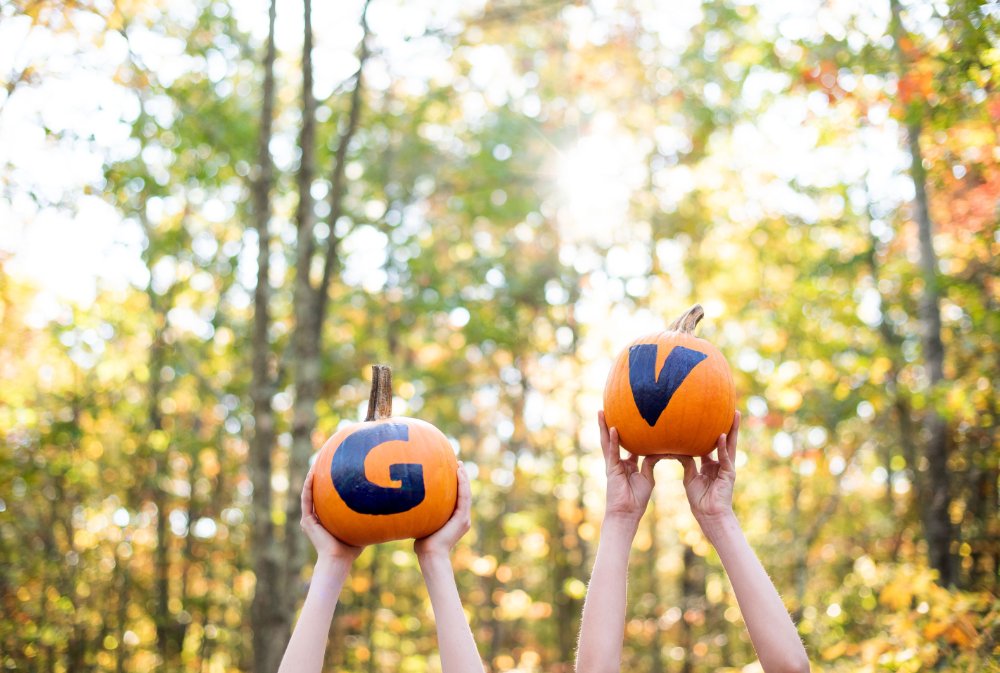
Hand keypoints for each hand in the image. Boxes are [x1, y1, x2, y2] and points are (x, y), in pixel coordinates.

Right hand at [300, 461, 363, 563]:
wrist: (340, 558)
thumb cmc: (353, 546)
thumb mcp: (360, 524)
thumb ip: (366, 513)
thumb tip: (387, 503)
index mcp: (326, 517)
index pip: (326, 496)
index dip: (328, 482)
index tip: (334, 468)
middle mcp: (316, 517)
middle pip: (316, 491)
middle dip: (319, 476)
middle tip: (324, 460)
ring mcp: (310, 519)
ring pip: (309, 493)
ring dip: (311, 478)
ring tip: (315, 463)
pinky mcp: (307, 521)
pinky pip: (306, 500)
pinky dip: (308, 487)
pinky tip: (312, 475)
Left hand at [414, 463, 471, 558]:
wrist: (430, 555)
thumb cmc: (423, 543)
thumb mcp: (424, 523)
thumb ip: (423, 513)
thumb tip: (410, 502)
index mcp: (456, 519)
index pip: (459, 497)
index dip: (458, 484)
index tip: (452, 470)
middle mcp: (463, 518)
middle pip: (465, 493)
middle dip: (462, 477)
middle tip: (457, 463)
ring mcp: (464, 519)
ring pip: (466, 493)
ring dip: (464, 478)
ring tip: (459, 465)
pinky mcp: (462, 518)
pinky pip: (464, 497)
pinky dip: (462, 484)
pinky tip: (458, 473)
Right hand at [598, 410, 660, 526]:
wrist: (627, 513)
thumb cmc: (637, 498)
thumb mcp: (647, 476)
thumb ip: (650, 462)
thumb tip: (659, 450)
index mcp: (626, 464)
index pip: (626, 444)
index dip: (626, 432)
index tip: (626, 419)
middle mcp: (617, 461)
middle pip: (612, 439)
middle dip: (609, 424)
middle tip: (606, 409)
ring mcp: (612, 464)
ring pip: (607, 442)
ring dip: (604, 427)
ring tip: (601, 412)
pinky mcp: (612, 469)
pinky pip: (613, 452)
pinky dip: (613, 440)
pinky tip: (614, 428)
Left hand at [665, 411, 740, 526]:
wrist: (709, 515)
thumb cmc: (700, 499)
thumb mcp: (691, 477)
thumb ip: (687, 462)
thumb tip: (678, 449)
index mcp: (711, 464)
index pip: (711, 443)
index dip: (710, 431)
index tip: (710, 417)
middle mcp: (721, 463)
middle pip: (725, 440)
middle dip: (728, 425)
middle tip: (730, 409)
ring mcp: (727, 467)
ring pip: (730, 445)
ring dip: (733, 430)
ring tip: (735, 414)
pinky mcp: (729, 474)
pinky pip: (725, 458)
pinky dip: (723, 447)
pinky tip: (722, 436)